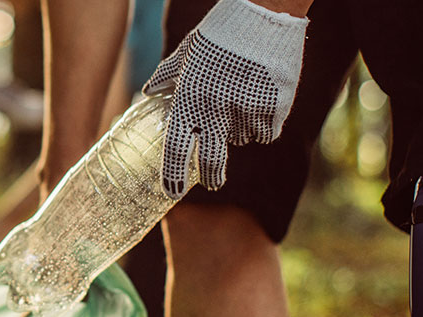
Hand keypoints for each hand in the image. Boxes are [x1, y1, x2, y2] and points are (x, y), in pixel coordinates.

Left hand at [142, 0, 307, 197]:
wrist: (262, 15)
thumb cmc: (219, 33)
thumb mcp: (186, 53)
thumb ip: (167, 77)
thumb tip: (149, 91)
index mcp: (189, 101)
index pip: (175, 149)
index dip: (173, 176)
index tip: (172, 192)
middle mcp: (215, 112)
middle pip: (212, 162)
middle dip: (212, 178)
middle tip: (214, 183)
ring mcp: (246, 113)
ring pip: (242, 138)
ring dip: (240, 128)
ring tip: (243, 97)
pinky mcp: (274, 110)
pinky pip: (268, 130)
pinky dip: (265, 122)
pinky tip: (263, 99)